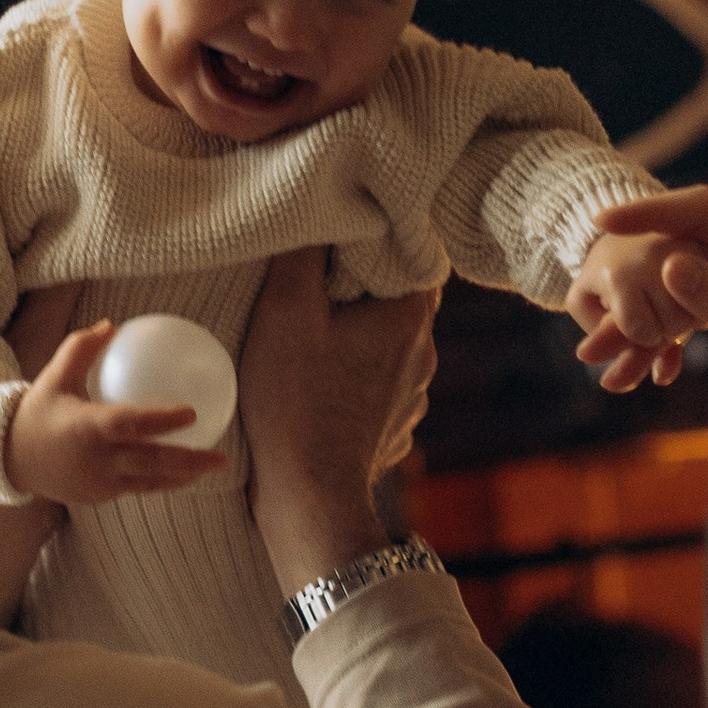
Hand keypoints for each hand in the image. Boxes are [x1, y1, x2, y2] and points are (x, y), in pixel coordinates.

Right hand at [4, 323, 233, 508]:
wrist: (9, 459)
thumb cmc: (37, 411)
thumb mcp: (53, 376)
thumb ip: (81, 349)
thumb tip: (111, 324)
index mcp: (87, 428)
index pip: (131, 424)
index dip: (162, 421)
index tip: (192, 413)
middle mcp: (96, 459)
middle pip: (151, 462)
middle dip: (189, 460)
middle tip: (222, 455)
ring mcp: (99, 483)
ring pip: (150, 482)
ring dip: (184, 476)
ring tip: (213, 465)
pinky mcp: (99, 496)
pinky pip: (137, 487)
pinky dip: (162, 480)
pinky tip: (183, 471)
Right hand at [239, 253, 438, 592]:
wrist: (309, 498)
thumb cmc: (294, 404)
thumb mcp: (284, 312)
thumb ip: (303, 254)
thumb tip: (319, 209)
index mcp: (409, 318)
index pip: (413, 251)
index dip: (380, 234)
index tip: (342, 231)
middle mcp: (423, 354)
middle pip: (399, 294)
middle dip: (362, 280)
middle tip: (316, 274)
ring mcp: (412, 394)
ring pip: (388, 338)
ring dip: (356, 327)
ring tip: (312, 327)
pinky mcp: (392, 424)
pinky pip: (377, 379)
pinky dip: (353, 369)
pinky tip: (318, 375)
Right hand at [572, 184, 707, 382]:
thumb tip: (669, 266)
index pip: (706, 208)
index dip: (653, 211)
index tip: (607, 219)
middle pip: (692, 226)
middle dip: (644, 237)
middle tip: (598, 233)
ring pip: (688, 257)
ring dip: (649, 279)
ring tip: (612, 286)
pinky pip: (695, 288)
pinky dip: (667, 306)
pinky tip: (638, 317)